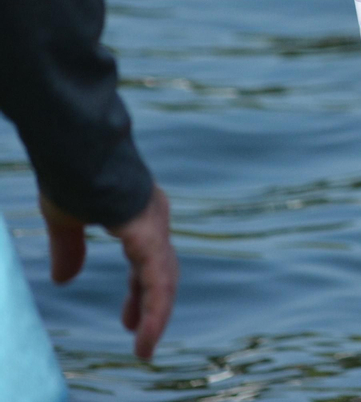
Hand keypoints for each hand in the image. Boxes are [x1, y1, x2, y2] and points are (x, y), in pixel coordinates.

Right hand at [41, 186, 177, 359]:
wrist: (75, 147)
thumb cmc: (72, 173)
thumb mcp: (66, 219)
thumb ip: (70, 249)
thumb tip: (64, 281)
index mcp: (139, 217)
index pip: (146, 263)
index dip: (139, 292)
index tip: (129, 320)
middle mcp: (154, 220)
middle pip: (159, 272)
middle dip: (150, 305)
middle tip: (140, 336)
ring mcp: (154, 226)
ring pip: (163, 279)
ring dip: (156, 315)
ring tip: (145, 347)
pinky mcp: (148, 232)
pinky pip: (156, 277)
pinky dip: (154, 306)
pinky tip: (146, 328)